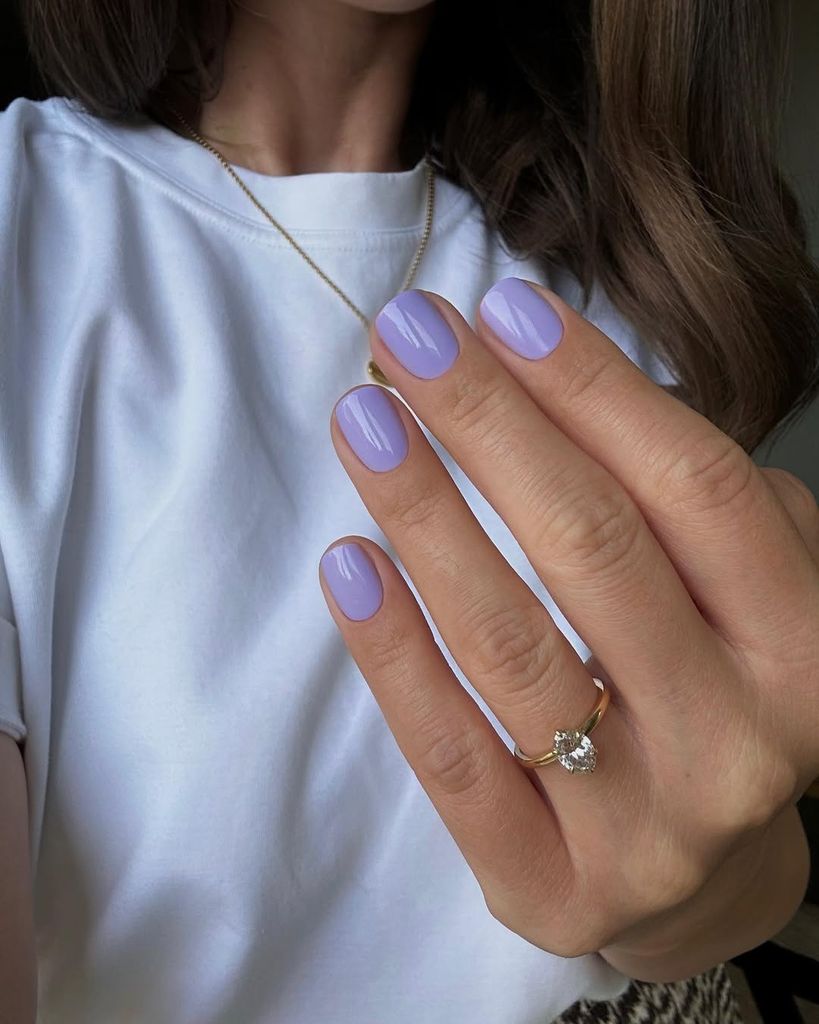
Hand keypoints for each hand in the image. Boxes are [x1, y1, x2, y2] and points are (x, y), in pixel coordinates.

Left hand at [318, 279, 818, 970]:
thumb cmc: (710, 685)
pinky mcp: (550, 889)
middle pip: (595, 549)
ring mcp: (646, 829)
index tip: (499, 309)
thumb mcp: (746, 589)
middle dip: (489, 422)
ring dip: (426, 515)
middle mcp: (739, 741)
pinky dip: (392, 654)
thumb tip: (550, 381)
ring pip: (513, 646)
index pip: (693, 489)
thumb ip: (688, 500)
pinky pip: (452, 759)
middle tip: (409, 334)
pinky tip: (347, 562)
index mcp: (804, 649)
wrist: (703, 867)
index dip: (591, 387)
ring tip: (364, 420)